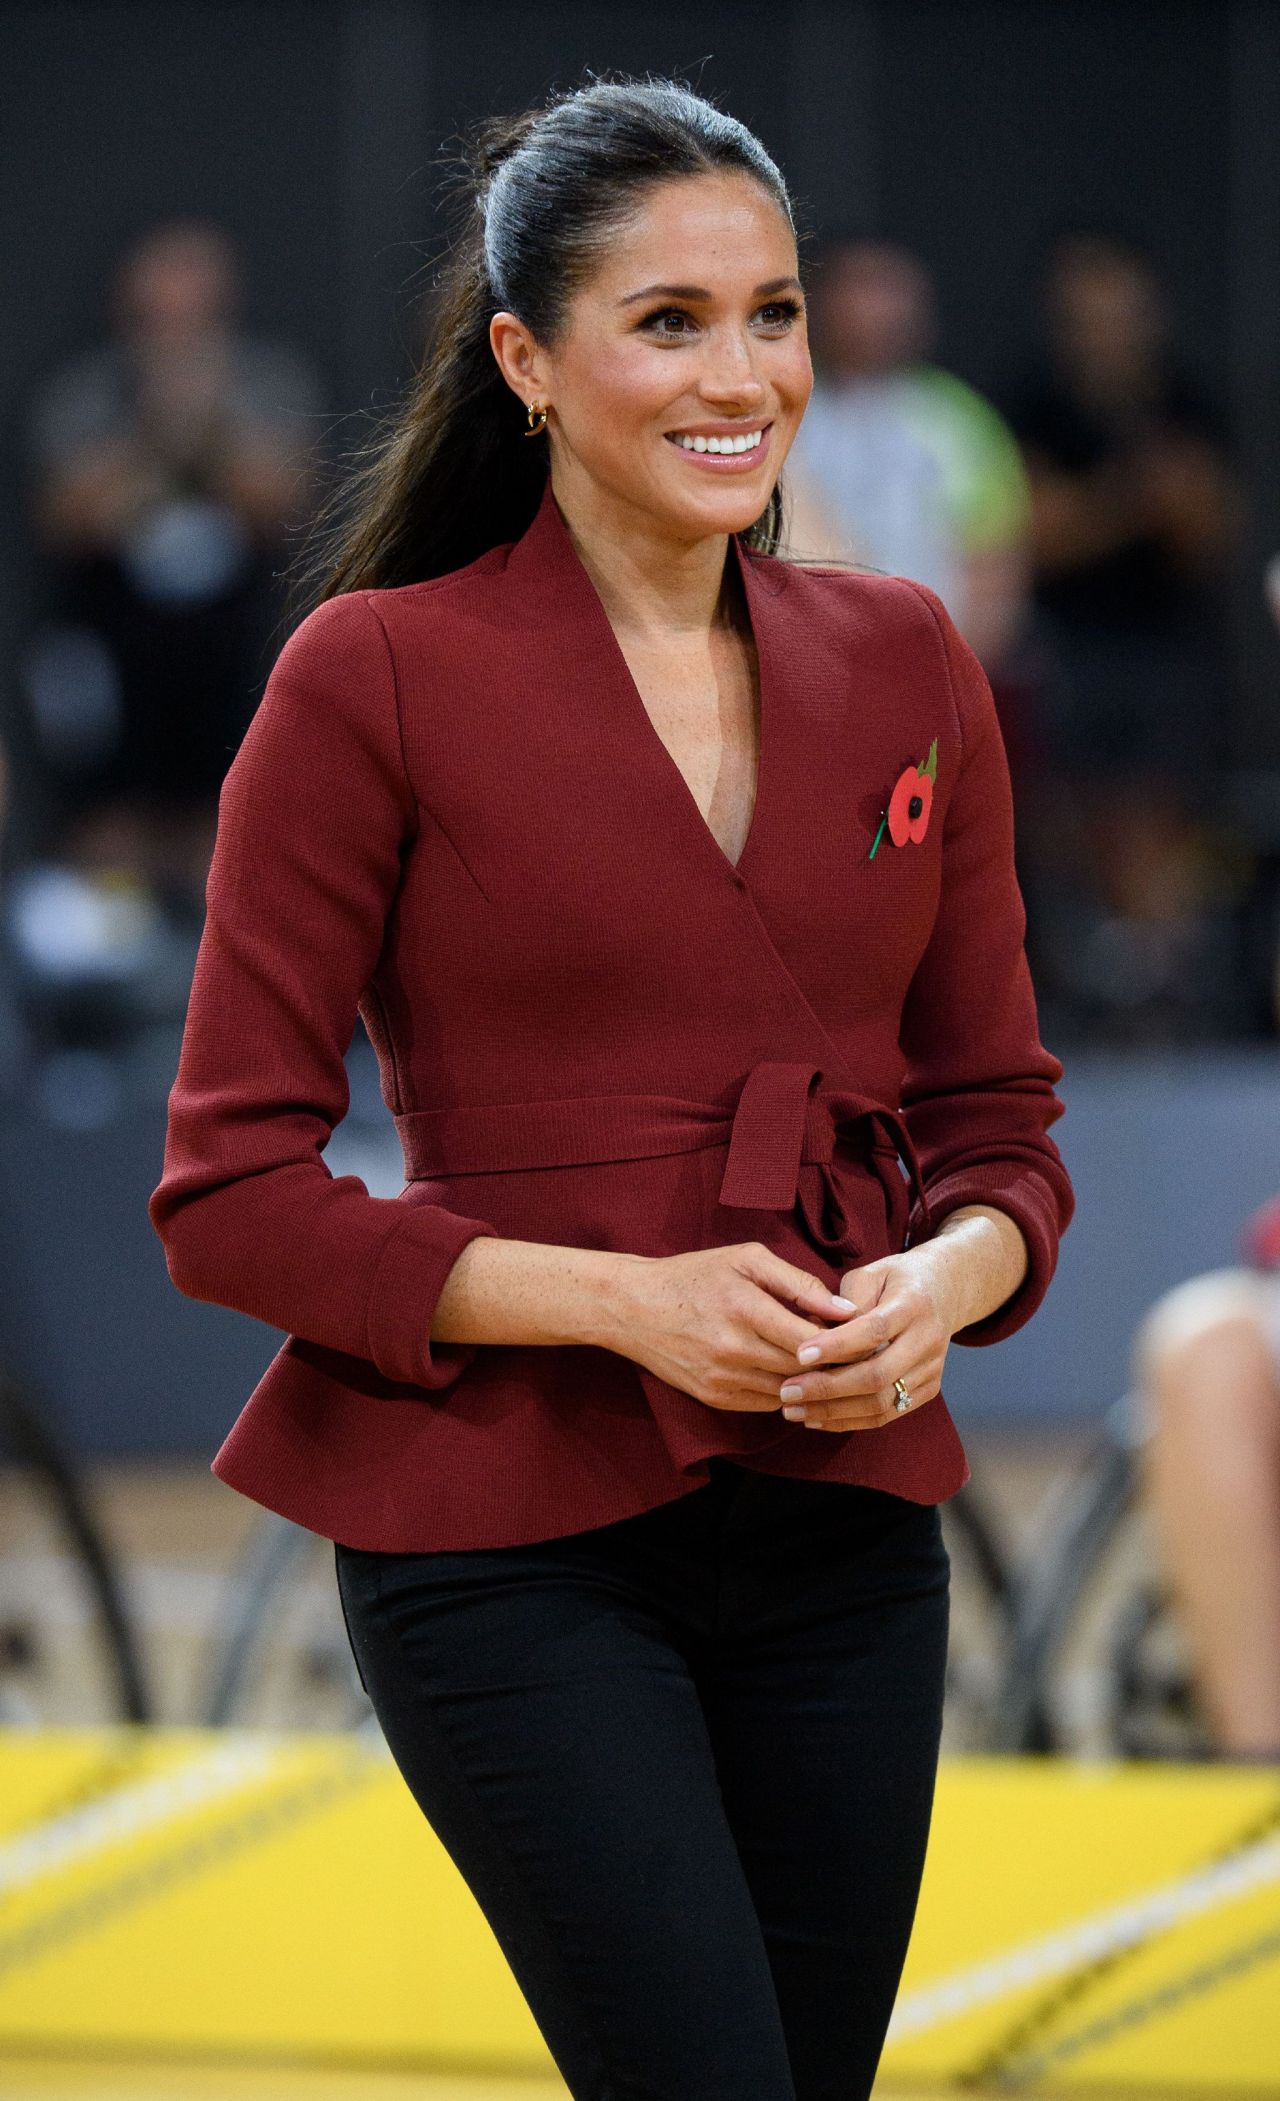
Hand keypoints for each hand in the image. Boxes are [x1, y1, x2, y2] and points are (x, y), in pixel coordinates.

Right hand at [609, 1242, 856, 1414]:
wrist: (633, 1307)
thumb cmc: (695, 1275)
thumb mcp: (746, 1259)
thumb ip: (798, 1283)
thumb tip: (845, 1310)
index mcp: (744, 1308)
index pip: (810, 1339)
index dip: (840, 1342)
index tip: (856, 1335)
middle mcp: (733, 1348)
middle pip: (802, 1368)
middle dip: (830, 1362)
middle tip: (849, 1351)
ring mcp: (721, 1378)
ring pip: (787, 1391)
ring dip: (808, 1380)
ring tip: (822, 1363)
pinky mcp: (713, 1397)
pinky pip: (765, 1404)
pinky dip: (782, 1390)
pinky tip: (787, 1373)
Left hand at [775, 1245, 958, 1431]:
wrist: (945, 1291)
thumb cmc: (894, 1280)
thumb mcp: (871, 1273)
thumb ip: (845, 1301)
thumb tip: (816, 1335)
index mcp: (913, 1304)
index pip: (874, 1330)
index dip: (836, 1346)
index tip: (800, 1355)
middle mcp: (928, 1340)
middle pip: (877, 1375)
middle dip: (827, 1388)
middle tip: (788, 1392)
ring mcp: (931, 1369)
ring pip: (881, 1403)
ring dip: (833, 1412)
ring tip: (794, 1411)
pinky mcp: (929, 1389)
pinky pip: (887, 1415)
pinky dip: (849, 1421)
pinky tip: (817, 1418)